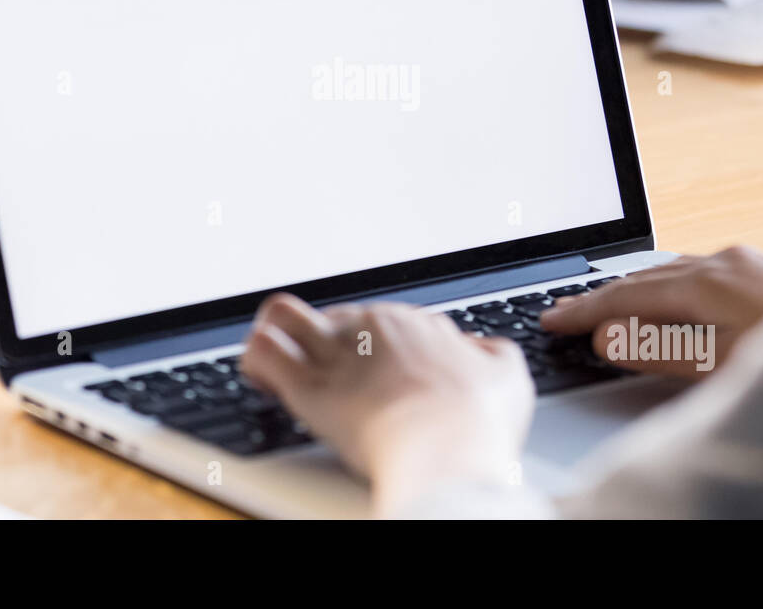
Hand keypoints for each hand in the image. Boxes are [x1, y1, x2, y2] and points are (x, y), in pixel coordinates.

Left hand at [241, 294, 534, 514]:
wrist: (448, 447)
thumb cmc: (477, 420)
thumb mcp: (507, 375)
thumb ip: (490, 354)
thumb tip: (480, 350)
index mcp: (414, 324)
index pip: (382, 321)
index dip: (376, 348)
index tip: (377, 373)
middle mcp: (370, 327)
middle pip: (333, 317)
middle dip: (327, 342)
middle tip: (329, 376)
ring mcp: (335, 352)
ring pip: (284, 314)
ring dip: (278, 333)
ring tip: (279, 360)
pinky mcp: (306, 387)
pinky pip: (263, 352)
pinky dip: (255, 361)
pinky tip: (264, 380)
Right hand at [539, 246, 762, 377]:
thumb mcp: (723, 364)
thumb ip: (660, 348)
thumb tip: (606, 333)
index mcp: (709, 280)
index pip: (626, 294)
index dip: (584, 309)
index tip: (550, 319)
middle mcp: (723, 260)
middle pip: (644, 276)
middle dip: (600, 296)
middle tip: (562, 314)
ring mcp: (745, 260)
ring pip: (669, 271)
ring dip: (631, 289)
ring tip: (600, 306)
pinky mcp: (761, 269)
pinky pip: (693, 271)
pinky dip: (663, 286)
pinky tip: (661, 296)